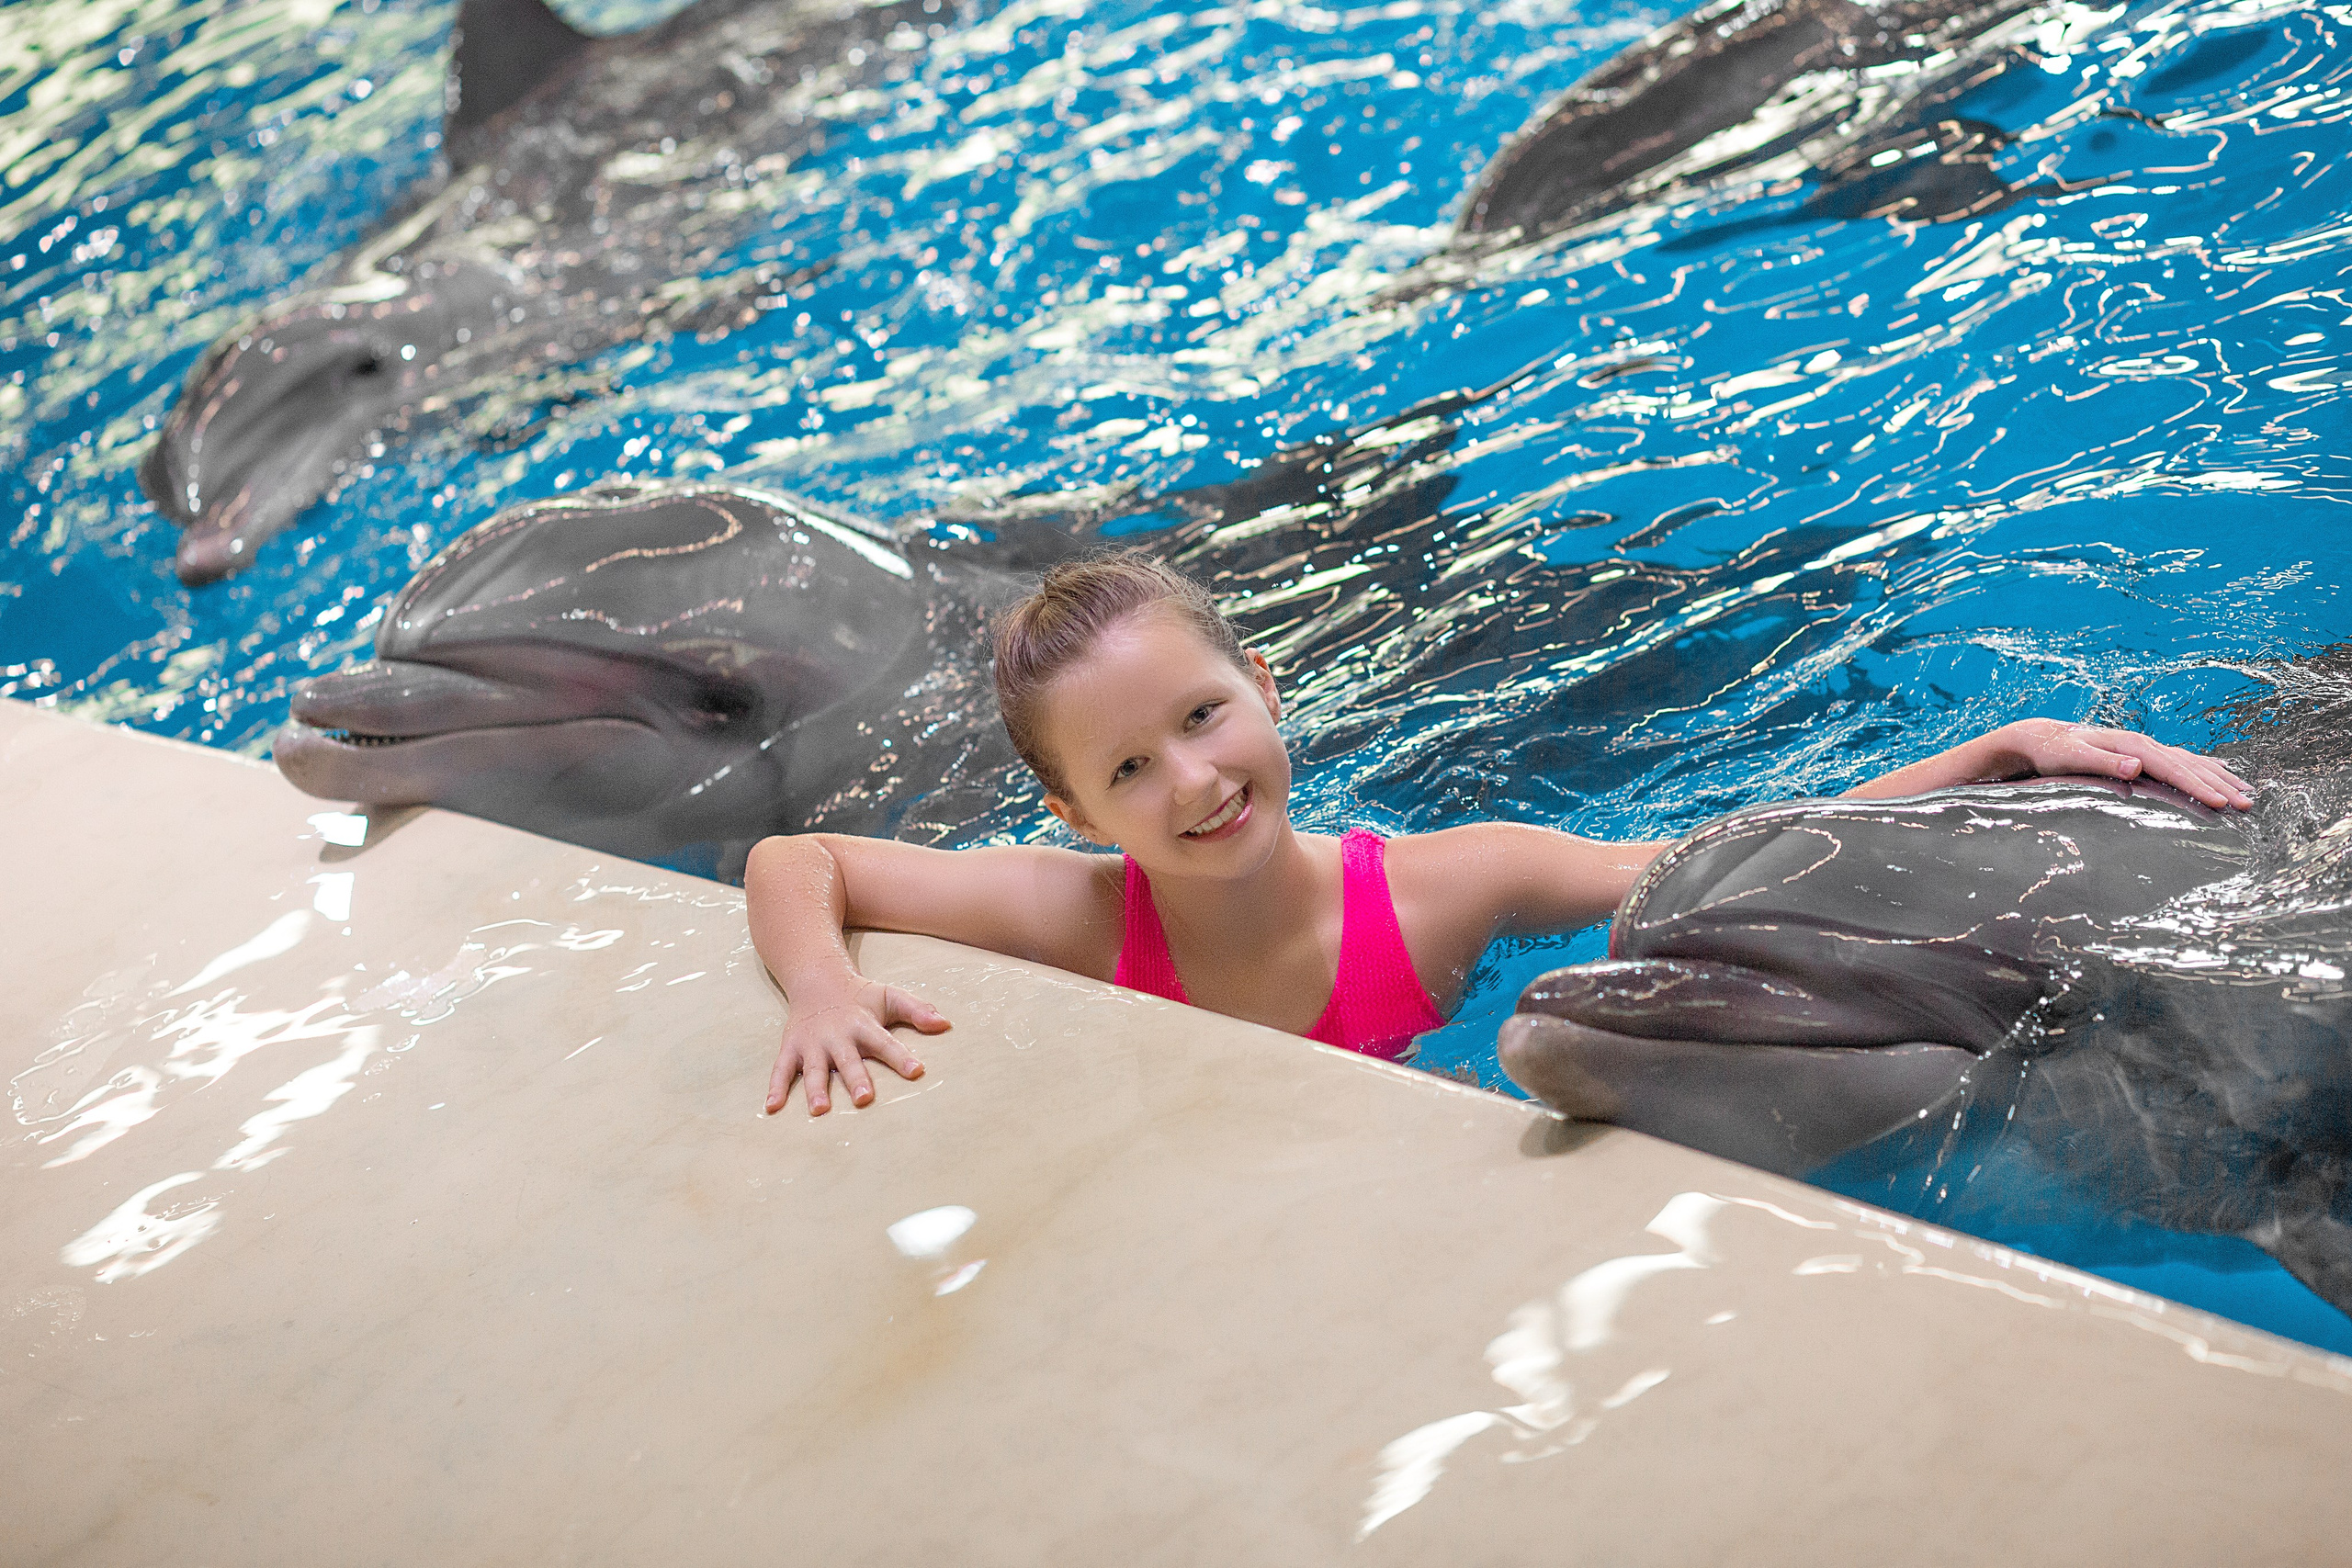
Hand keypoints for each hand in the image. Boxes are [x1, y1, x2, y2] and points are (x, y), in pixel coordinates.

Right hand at [766, 981, 949, 1115]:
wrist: (817, 979)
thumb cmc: (860, 996)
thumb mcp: (890, 997)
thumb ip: (917, 1010)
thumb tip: (945, 1024)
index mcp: (863, 1024)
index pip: (885, 1042)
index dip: (902, 1057)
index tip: (918, 1071)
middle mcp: (837, 1036)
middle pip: (849, 1060)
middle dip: (856, 1079)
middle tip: (865, 1099)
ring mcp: (812, 1044)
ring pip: (815, 1069)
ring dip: (816, 1089)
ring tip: (820, 1110)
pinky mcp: (792, 1048)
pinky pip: (781, 1069)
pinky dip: (776, 1087)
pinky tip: (772, 1107)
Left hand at [1993, 719, 2253, 809]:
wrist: (2042, 738)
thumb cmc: (2053, 752)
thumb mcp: (2070, 758)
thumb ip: (2102, 762)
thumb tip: (2135, 765)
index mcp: (2130, 745)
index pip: (2171, 768)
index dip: (2196, 785)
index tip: (2219, 803)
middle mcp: (2143, 745)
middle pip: (2189, 765)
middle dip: (2219, 785)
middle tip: (2247, 805)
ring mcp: (2145, 749)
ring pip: (2191, 762)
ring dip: (2220, 778)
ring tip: (2247, 794)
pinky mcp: (2143, 755)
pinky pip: (2183, 761)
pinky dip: (2206, 768)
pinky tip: (2223, 774)